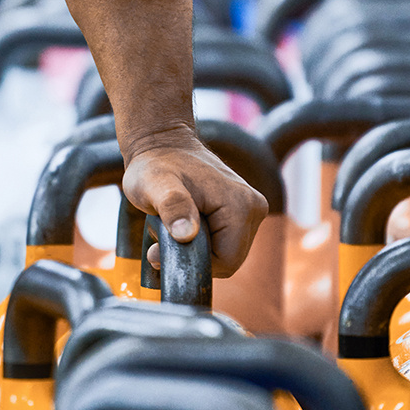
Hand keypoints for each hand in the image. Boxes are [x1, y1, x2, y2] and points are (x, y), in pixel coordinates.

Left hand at [122, 129, 267, 277]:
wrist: (164, 146)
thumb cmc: (155, 166)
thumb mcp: (154, 185)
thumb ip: (172, 206)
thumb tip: (187, 234)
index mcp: (241, 205)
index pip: (228, 262)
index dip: (196, 263)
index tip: (166, 246)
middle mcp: (255, 208)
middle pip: (230, 261)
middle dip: (196, 256)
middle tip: (166, 235)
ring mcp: (252, 211)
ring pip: (227, 255)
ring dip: (198, 250)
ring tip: (175, 225)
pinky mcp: (245, 213)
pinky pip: (226, 245)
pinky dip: (203, 243)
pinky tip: (186, 224)